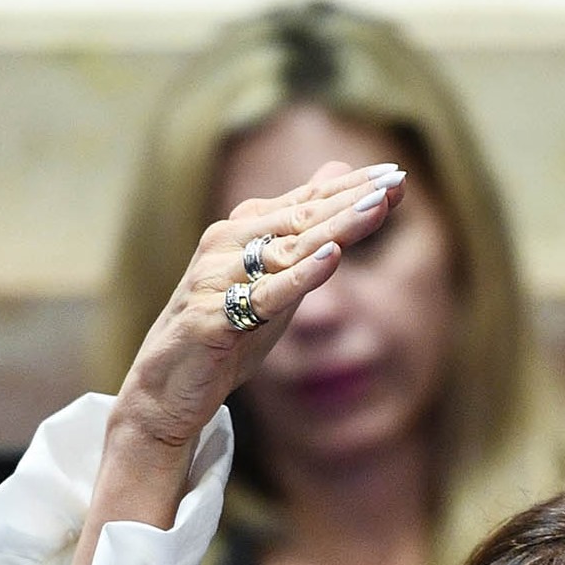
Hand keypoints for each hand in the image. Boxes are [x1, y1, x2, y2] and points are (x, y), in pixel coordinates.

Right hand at [73, 160, 404, 564]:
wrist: (166, 390)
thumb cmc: (225, 332)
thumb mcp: (275, 281)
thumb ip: (307, 234)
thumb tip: (340, 177)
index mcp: (241, 231)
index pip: (306, 200)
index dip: (352, 186)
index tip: (398, 174)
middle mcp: (225, 244)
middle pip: (301, 217)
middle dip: (352, 199)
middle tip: (397, 182)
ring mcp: (215, 279)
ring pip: (286, 249)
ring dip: (335, 227)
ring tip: (376, 208)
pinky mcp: (209, 318)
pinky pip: (263, 295)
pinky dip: (298, 276)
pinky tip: (330, 258)